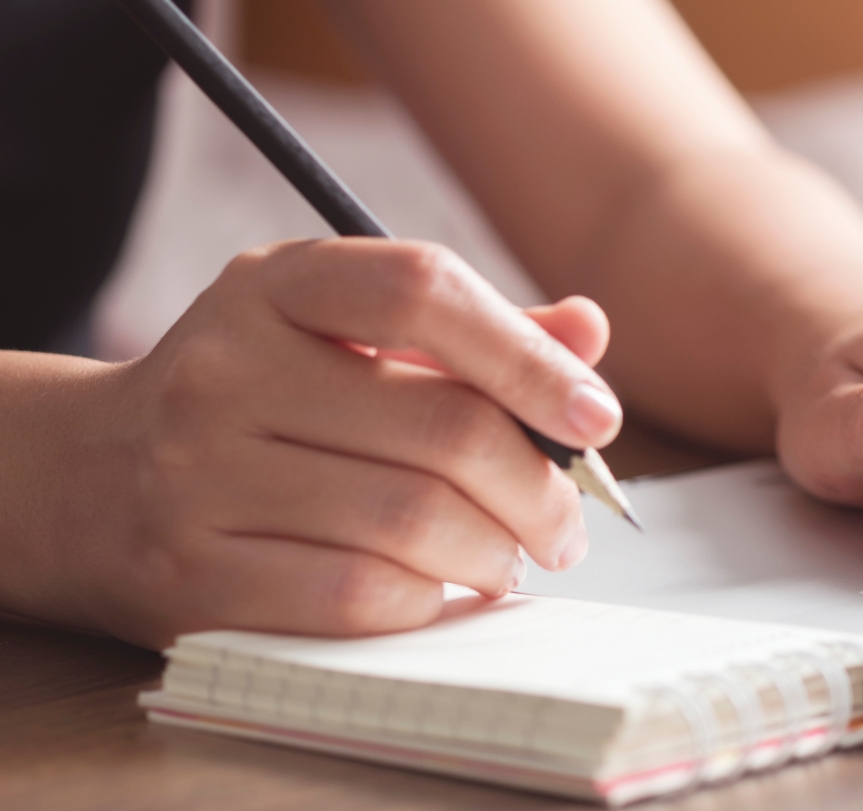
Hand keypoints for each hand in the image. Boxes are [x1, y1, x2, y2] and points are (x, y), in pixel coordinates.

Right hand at [18, 239, 618, 648]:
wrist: (84, 478)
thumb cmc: (256, 400)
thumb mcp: (341, 334)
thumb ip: (467, 333)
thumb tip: (588, 334)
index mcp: (276, 286)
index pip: (423, 290)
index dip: (530, 357)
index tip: (597, 416)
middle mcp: (227, 368)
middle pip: (442, 428)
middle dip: (538, 489)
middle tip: (565, 523)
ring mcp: (199, 473)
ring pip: (411, 521)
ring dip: (494, 552)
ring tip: (508, 556)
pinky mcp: (190, 573)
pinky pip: (356, 596)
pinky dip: (427, 600)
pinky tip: (440, 590)